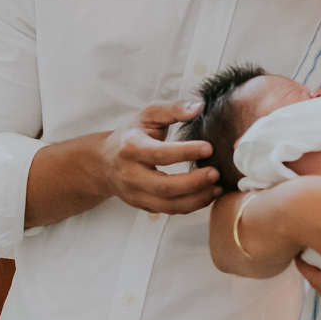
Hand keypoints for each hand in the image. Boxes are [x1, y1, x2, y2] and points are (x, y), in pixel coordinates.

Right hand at [98, 101, 219, 215]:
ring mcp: (134, 194)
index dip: (185, 152)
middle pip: (163, 187)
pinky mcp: (141, 206)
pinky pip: (168, 211)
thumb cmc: (131, 135)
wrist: (105, 163)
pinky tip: (205, 195)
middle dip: (193, 183)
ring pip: (167, 205)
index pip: (159, 154)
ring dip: (195, 199)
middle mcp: (130, 174)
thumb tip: (198, 108)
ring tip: (216, 188)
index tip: (209, 148)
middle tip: (215, 173)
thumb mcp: (148, 116)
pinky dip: (190, 206)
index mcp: (130, 147)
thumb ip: (173, 109)